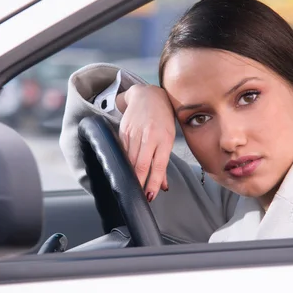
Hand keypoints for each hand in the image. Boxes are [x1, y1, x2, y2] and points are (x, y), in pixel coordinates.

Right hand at [116, 85, 175, 201]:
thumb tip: (163, 186)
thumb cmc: (162, 118)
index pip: (158, 165)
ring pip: (130, 160)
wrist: (147, 95)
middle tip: (137, 197)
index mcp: (164, 138)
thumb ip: (163, 162)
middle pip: (141, 165)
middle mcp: (149, 136)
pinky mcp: (123, 132)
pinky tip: (125, 171)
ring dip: (130, 175)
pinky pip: (123, 152)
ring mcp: (135, 133)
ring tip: (131, 187)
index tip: (150, 196)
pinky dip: (124, 164)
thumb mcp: (168, 137)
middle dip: (139, 183)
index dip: (153, 182)